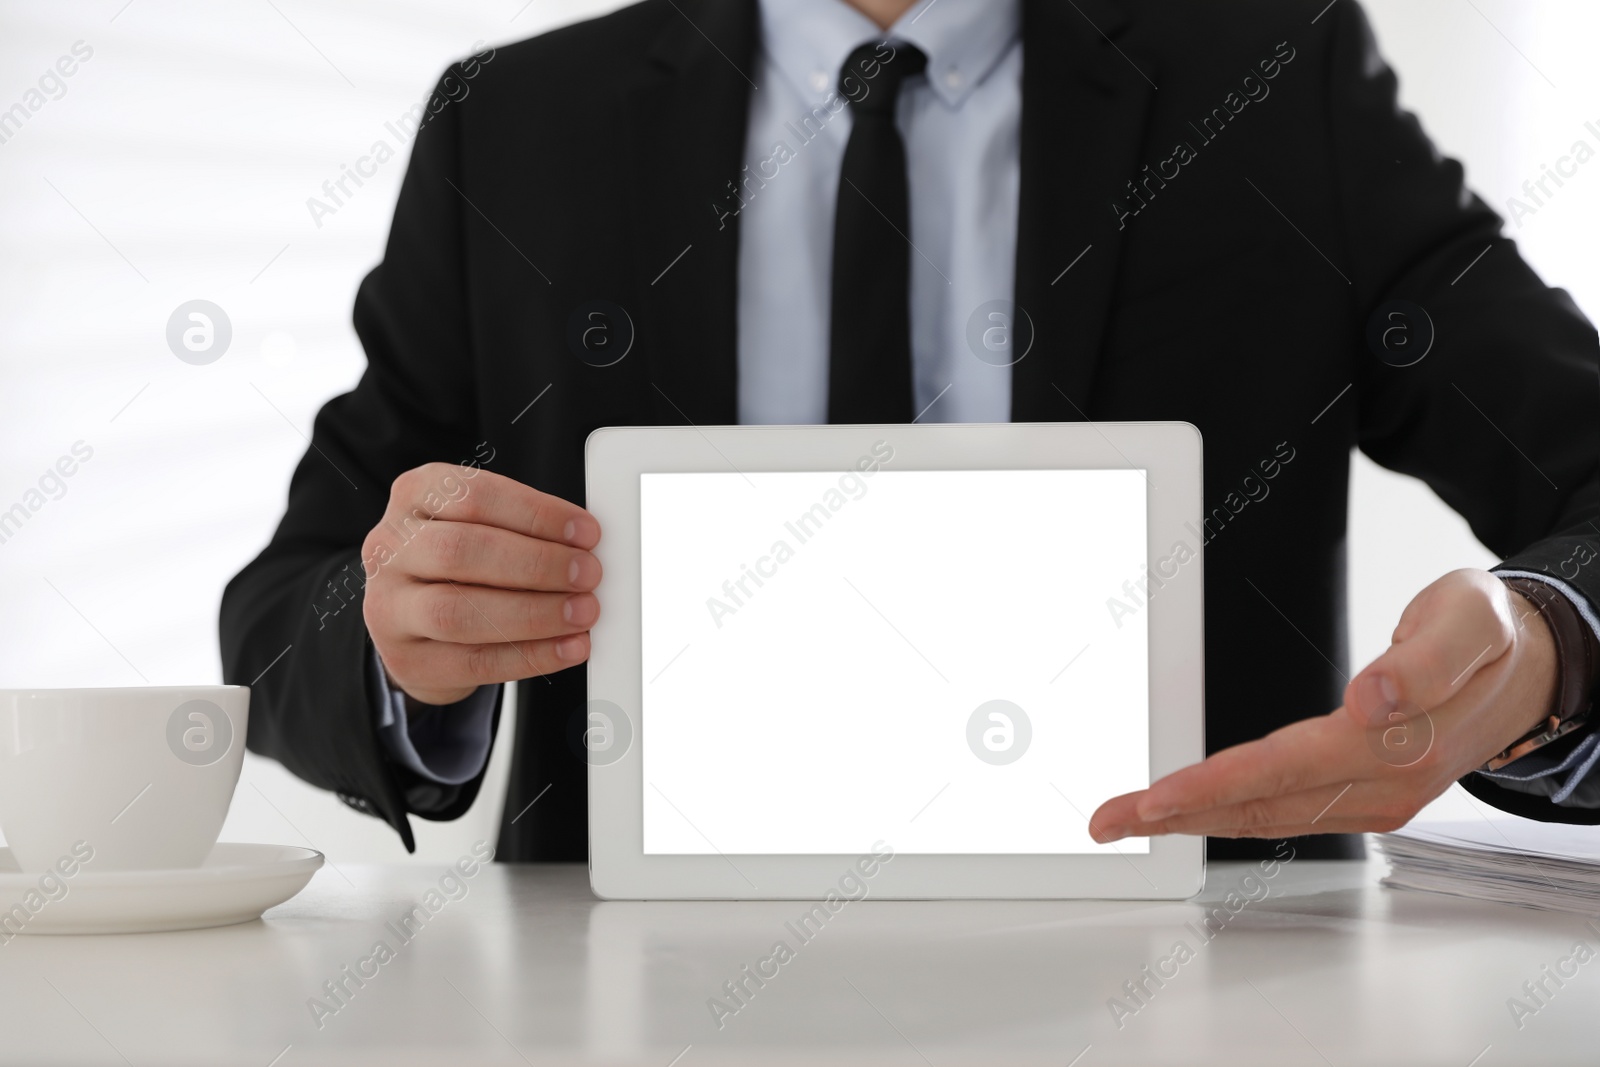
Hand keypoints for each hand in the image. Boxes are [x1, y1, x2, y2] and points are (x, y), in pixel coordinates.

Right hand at [361, 464, 601, 705]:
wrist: (413, 623)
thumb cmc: (459, 565)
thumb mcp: (481, 526)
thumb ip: (524, 529)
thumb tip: (587, 545)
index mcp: (413, 497)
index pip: (473, 496)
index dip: (536, 514)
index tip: (586, 532)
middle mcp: (390, 549)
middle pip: (461, 550)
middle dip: (536, 563)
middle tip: (588, 574)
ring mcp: (389, 608)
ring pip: (458, 612)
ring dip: (534, 613)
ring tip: (582, 612)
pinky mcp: (407, 660)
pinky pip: (473, 661)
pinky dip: (530, 656)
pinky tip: (567, 647)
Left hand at [1090, 568, 1558, 842]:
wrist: (1529, 667)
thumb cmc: (1488, 635)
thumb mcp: (1468, 622)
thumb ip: (1424, 661)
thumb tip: (1374, 700)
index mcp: (1399, 743)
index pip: (1286, 769)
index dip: (1215, 785)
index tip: (1156, 796)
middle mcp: (1382, 784)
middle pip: (1261, 804)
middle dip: (1176, 814)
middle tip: (1108, 819)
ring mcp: (1373, 797)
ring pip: (1266, 815)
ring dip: (1192, 819)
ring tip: (1127, 819)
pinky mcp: (1364, 794)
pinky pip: (1283, 810)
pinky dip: (1229, 811)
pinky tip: (1189, 810)